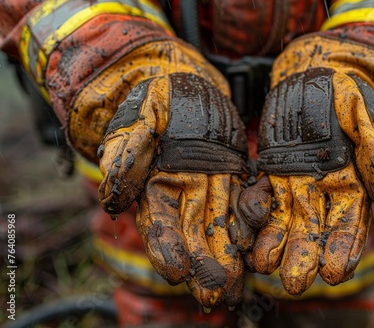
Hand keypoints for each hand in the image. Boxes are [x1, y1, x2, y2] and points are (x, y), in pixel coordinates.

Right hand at [97, 64, 247, 307]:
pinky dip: (251, 224)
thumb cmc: (156, 98)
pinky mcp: (233, 176)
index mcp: (154, 185)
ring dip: (228, 258)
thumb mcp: (138, 119)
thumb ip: (126, 155)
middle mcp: (182, 194)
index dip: (166, 249)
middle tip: (213, 294)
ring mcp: (209, 187)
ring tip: (237, 288)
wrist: (186, 82)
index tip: (176, 274)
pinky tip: (257, 246)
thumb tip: (113, 199)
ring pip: (220, 227)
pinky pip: (244, 203)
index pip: (158, 224)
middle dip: (202, 265)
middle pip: (192, 235)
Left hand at [239, 36, 373, 295]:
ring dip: (277, 244)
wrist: (314, 70)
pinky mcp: (272, 169)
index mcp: (354, 179)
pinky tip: (246, 235)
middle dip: (306, 255)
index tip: (333, 271)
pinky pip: (263, 197)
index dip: (342, 247)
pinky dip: (255, 216)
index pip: (350, 221)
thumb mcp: (366, 115)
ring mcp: (297, 180)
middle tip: (295, 283)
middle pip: (316, 228)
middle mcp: (325, 187)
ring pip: (287, 219)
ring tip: (265, 266)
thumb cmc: (346, 90)